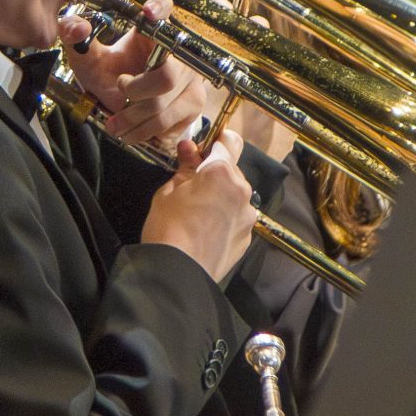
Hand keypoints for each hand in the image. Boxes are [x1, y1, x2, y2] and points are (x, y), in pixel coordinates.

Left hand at [59, 0, 212, 147]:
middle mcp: (180, 50)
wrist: (127, 99)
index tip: (148, 11)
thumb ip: (75, 39)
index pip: (164, 6)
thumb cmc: (110, 70)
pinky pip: (171, 125)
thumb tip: (78, 27)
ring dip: (134, 121)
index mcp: (153, 28)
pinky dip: (146, 134)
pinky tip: (132, 130)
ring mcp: (191, 78)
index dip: (160, 7)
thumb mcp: (89, 57)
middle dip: (135, 92)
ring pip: (165, 108)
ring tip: (115, 125)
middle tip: (119, 91)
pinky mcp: (194, 103)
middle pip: (166, 77)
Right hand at [142, 128, 257, 281]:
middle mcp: (242, 191)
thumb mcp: (168, 192)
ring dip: (221, 198)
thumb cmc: (168, 229)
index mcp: (222, 173)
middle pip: (231, 172)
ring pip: (235, 196)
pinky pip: (236, 219)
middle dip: (214, 175)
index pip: (229, 142)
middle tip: (190, 184)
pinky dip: (225, 219)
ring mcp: (247, 217)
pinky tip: (204, 230)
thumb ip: (185, 168)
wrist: (178, 273)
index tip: (205, 147)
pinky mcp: (247, 238)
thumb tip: (188, 150)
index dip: (217, 142)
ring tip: (196, 213)